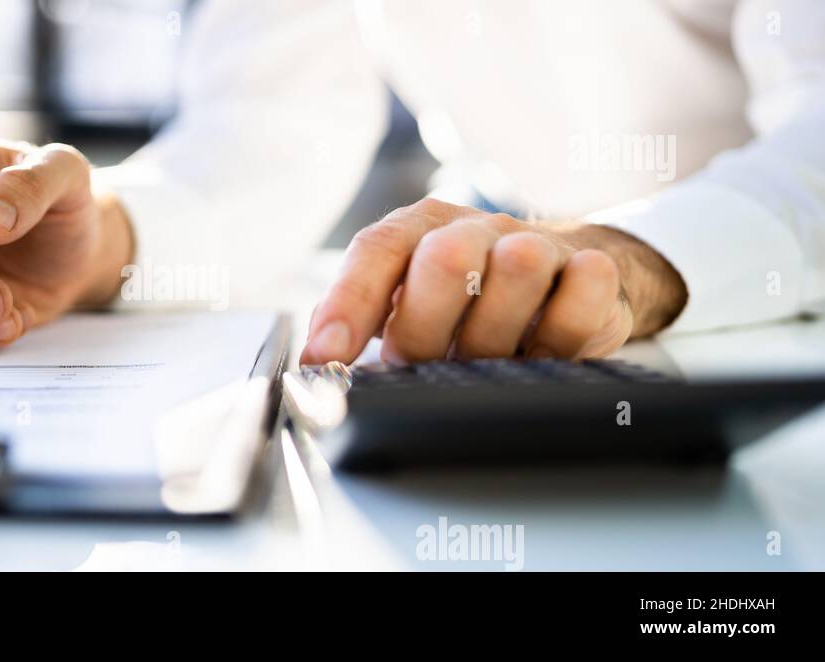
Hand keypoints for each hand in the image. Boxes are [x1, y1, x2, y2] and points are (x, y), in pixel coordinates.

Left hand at [300, 198, 686, 363]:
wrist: (569, 277)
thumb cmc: (471, 301)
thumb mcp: (410, 304)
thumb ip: (361, 323)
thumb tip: (316, 367)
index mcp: (419, 230)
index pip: (376, 251)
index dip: (347, 304)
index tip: (324, 358)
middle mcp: (475, 229)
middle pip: (444, 257)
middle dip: (425, 328)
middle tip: (426, 365)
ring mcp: (538, 242)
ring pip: (517, 268)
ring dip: (495, 336)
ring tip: (487, 363)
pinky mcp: (595, 268)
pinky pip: (585, 290)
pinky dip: (562, 334)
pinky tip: (543, 356)